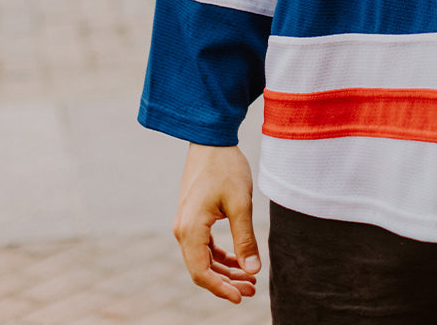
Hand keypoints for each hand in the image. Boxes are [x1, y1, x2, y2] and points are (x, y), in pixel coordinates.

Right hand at [173, 143, 260, 302]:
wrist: (211, 140)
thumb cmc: (226, 168)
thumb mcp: (241, 203)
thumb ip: (245, 238)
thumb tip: (253, 269)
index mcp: (190, 230)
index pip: (201, 273)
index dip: (221, 289)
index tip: (242, 296)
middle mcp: (183, 230)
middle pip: (202, 268)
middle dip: (228, 281)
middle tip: (254, 288)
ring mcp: (186, 223)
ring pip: (204, 258)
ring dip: (226, 269)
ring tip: (251, 277)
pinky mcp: (193, 217)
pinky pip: (204, 245)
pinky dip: (221, 255)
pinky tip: (239, 259)